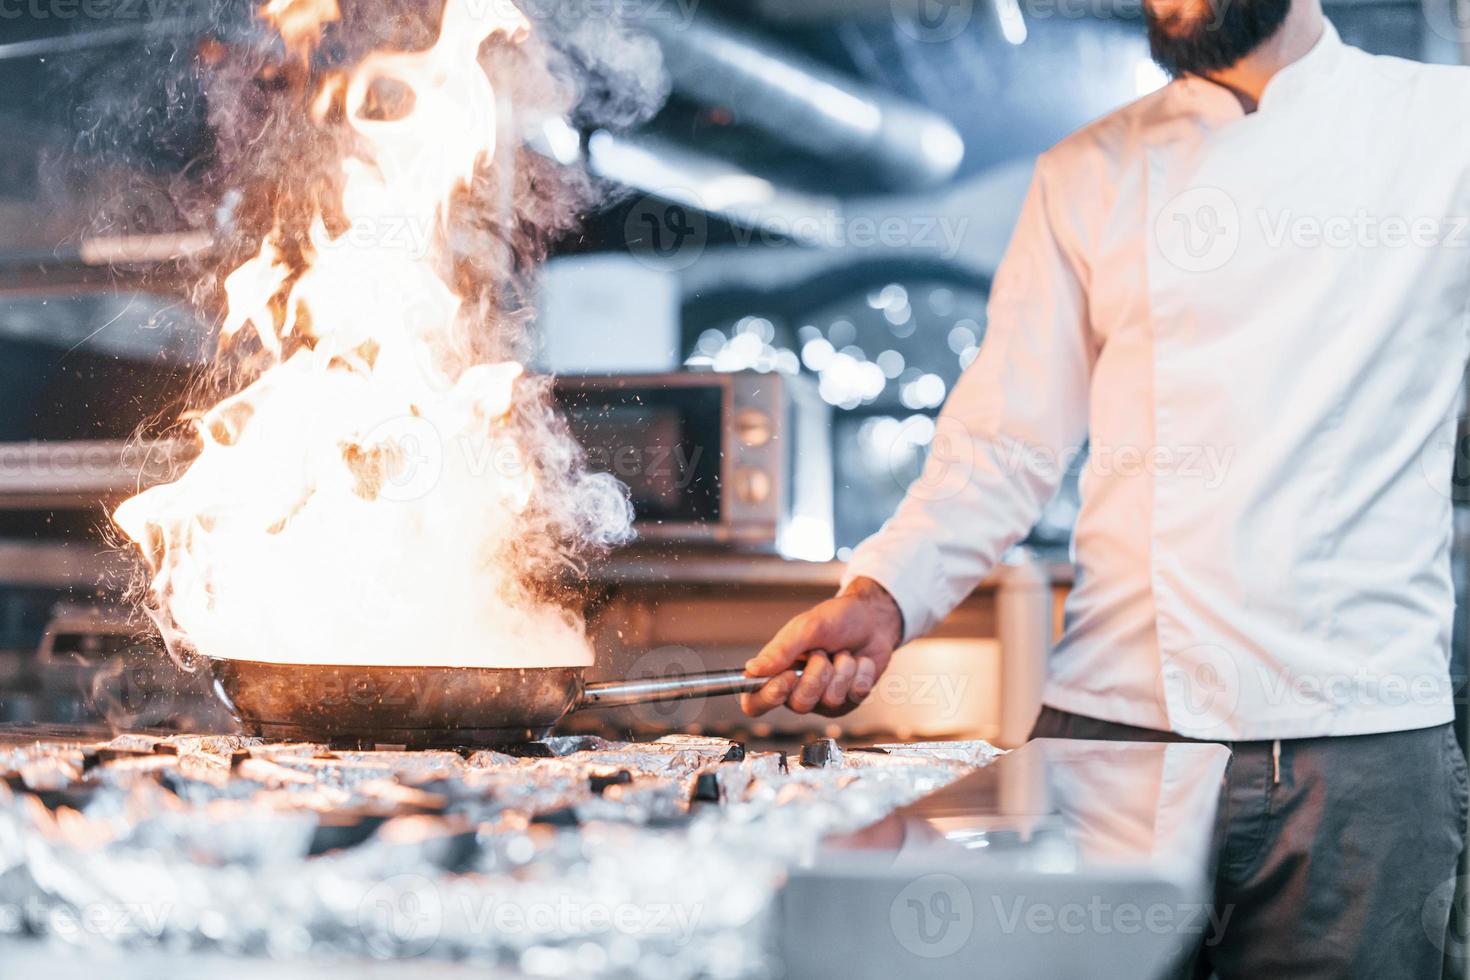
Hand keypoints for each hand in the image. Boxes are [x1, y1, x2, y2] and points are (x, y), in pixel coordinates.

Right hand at [741, 577, 903, 717]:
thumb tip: (752, 669)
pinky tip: (859, 661)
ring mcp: (824, 699)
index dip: (769, 696)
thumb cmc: (835, 619)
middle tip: (823, 652)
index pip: (755, 702)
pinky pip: (855, 695)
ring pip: (830, 700)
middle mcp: (797, 690)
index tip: (788, 676)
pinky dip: (861, 672)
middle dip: (817, 673)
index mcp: (777, 672)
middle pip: (799, 704)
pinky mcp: (849, 701)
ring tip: (842, 653)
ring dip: (842, 669)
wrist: (872, 619)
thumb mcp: (805, 627)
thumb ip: (780, 650)